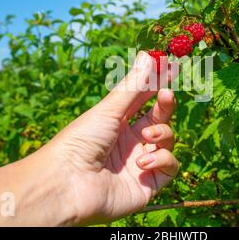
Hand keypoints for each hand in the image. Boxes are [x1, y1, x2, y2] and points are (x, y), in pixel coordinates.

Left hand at [47, 51, 178, 224]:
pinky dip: (161, 160)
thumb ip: (134, 85)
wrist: (68, 184)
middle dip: (166, 105)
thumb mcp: (110, 109)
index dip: (157, 85)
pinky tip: (141, 163)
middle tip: (167, 94)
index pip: (144, 100)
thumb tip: (150, 54)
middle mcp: (130, 142)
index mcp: (117, 122)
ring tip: (145, 135)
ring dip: (162, 134)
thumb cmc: (81, 140)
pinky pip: (169, 167)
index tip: (171, 69)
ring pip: (168, 142)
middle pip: (159, 119)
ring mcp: (140, 163)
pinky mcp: (148, 185)